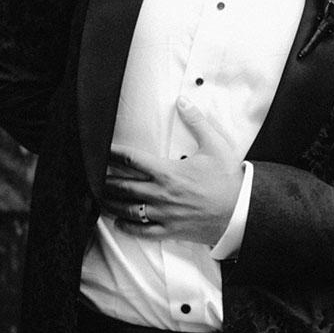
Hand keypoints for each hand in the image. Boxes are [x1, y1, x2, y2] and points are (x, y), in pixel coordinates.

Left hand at [103, 96, 243, 245]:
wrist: (241, 211)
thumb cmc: (228, 179)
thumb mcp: (215, 145)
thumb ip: (196, 121)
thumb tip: (183, 101)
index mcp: (168, 172)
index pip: (132, 160)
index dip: (113, 154)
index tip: (103, 151)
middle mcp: (161, 194)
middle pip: (123, 186)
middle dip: (105, 180)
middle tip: (92, 176)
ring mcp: (163, 214)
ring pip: (128, 209)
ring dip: (111, 203)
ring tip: (100, 197)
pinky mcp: (169, 230)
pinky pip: (142, 231)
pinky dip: (127, 227)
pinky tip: (118, 222)